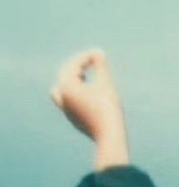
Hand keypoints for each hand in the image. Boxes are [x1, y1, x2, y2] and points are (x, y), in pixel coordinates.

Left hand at [51, 49, 129, 170]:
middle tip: (90, 60)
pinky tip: (89, 92)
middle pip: (64, 75)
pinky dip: (76, 91)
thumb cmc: (108, 106)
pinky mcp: (72, 117)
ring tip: (84, 74)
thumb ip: (100, 66)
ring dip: (72, 79)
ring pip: (62, 89)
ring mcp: (66, 109)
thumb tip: (98, 52)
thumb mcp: (106, 83)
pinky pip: (68, 99)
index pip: (72, 65)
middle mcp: (62, 97)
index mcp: (66, 86)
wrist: (108, 134)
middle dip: (76, 66)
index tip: (98, 53)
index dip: (85, 57)